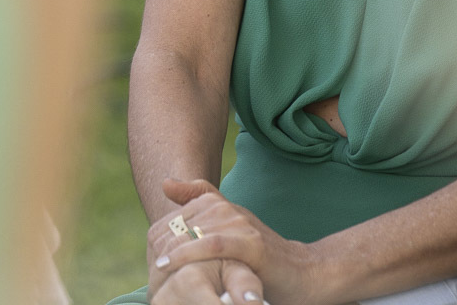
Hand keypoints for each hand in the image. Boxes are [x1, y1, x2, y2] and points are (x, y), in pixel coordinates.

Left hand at [147, 179, 319, 304]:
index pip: (183, 207)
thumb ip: (202, 205)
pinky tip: (171, 262)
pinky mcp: (253, 245)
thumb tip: (165, 183)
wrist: (306, 273)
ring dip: (172, 249)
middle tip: (150, 264)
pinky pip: (214, 244)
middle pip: (185, 219)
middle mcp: (232, 210)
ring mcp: (244, 226)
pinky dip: (190, 252)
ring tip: (155, 267)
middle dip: (164, 241)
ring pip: (196, 229)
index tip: (151, 249)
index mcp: (225, 205)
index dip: (164, 227)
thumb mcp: (231, 231)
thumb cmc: (263, 257)